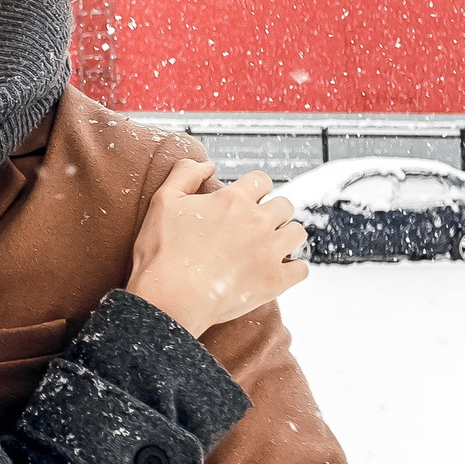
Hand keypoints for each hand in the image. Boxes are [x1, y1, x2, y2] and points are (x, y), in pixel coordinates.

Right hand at [127, 158, 308, 336]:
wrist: (170, 298)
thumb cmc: (163, 252)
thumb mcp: (164, 202)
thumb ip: (185, 174)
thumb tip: (208, 164)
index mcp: (234, 199)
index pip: (261, 180)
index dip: (254, 188)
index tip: (247, 200)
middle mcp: (258, 221)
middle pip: (284, 205)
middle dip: (273, 211)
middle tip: (256, 226)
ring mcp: (269, 252)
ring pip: (298, 233)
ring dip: (286, 235)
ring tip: (271, 245)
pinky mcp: (274, 281)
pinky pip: (301, 269)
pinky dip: (293, 269)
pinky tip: (279, 270)